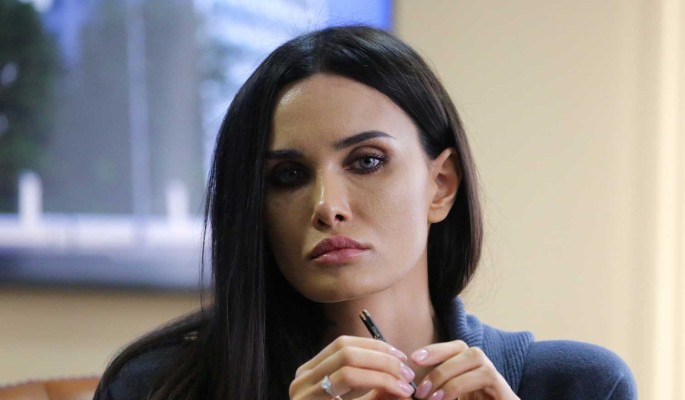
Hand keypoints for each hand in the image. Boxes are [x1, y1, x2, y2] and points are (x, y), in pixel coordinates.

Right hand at [290, 335, 416, 399]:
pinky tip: (398, 393)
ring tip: (405, 385)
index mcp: (310, 374)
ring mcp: (302, 393)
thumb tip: (402, 373)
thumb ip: (375, 391)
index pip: (343, 344)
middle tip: (407, 372)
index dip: (376, 346)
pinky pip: (348, 381)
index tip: (401, 357)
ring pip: (348, 364)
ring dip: (384, 371)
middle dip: (382, 358)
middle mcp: (301, 379)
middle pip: (346, 350)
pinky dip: (378, 382)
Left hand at [410, 340, 518, 399]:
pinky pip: (487, 376)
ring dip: (449, 375)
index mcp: (471, 371)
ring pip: (476, 358)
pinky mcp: (508, 392)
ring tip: (432, 398)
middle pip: (465, 349)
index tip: (414, 359)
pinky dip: (460, 384)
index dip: (436, 349)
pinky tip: (444, 398)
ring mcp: (499, 381)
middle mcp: (486, 370)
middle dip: (439, 365)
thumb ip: (434, 392)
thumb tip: (415, 388)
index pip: (456, 348)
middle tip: (421, 390)